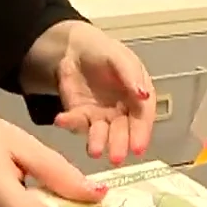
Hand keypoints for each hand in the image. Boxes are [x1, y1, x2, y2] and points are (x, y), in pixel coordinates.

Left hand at [51, 21, 154, 163]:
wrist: (73, 49)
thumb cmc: (102, 51)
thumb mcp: (120, 58)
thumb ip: (131, 76)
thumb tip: (144, 96)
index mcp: (137, 96)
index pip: (142, 117)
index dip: (141, 133)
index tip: (138, 148)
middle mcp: (121, 111)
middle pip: (122, 130)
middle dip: (120, 144)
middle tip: (116, 157)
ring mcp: (100, 116)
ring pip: (101, 133)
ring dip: (98, 142)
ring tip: (95, 151)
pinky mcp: (79, 116)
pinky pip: (75, 123)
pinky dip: (69, 123)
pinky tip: (62, 119)